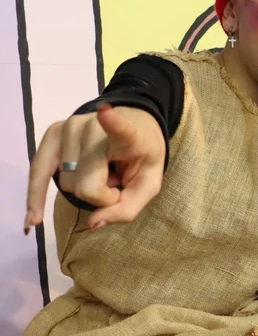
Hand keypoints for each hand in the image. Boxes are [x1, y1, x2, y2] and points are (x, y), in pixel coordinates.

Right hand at [25, 104, 165, 232]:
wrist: (134, 128)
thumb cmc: (141, 158)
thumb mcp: (147, 186)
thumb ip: (128, 208)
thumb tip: (93, 222)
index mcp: (128, 135)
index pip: (119, 129)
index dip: (112, 122)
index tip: (104, 112)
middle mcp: (94, 127)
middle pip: (86, 184)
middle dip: (101, 195)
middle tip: (116, 180)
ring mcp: (70, 127)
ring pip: (66, 183)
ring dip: (84, 188)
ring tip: (101, 171)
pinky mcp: (52, 132)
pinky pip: (38, 171)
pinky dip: (36, 196)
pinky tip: (32, 219)